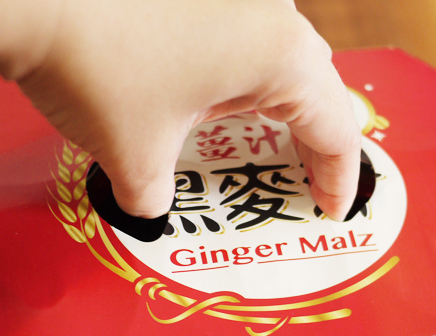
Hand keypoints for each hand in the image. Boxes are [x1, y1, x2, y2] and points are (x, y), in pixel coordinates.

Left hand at [12, 0, 361, 220]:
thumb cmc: (97, 72)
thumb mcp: (137, 159)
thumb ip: (156, 200)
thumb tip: (151, 209)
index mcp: (279, 57)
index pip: (336, 130)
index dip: (339, 180)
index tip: (329, 215)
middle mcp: (270, 12)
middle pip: (316, 87)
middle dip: (312, 142)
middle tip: (298, 185)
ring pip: (278, 55)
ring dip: (275, 104)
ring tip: (255, 144)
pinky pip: (240, 34)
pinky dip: (237, 74)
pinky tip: (207, 96)